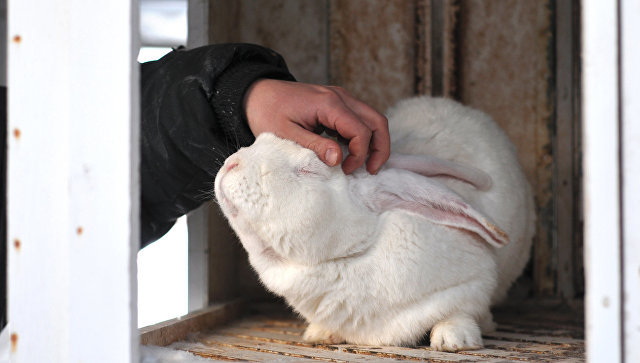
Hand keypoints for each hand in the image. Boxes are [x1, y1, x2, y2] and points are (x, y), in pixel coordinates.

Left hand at [243, 79, 389, 173]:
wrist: (256, 93)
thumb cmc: (267, 112)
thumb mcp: (286, 134)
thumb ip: (314, 146)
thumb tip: (338, 159)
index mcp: (329, 103)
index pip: (361, 131)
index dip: (359, 154)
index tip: (345, 170)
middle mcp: (340, 96)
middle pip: (377, 121)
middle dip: (380, 148)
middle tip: (372, 170)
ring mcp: (340, 97)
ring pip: (372, 118)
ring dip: (374, 141)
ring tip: (364, 164)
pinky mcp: (336, 101)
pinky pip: (359, 117)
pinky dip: (362, 135)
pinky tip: (350, 152)